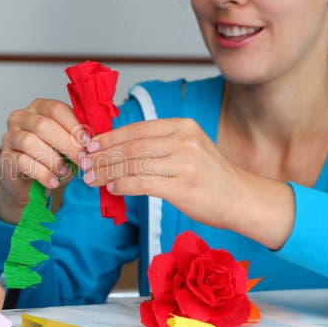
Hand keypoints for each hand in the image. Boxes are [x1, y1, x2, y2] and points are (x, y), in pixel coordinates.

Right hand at [0, 98, 92, 222]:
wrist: (28, 185)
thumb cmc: (51, 160)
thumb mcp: (67, 146)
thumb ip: (77, 139)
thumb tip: (94, 141)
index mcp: (38, 108)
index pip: (56, 109)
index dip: (74, 125)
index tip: (89, 143)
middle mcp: (20, 118)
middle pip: (43, 125)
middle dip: (67, 144)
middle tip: (82, 160)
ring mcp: (9, 137)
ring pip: (30, 142)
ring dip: (53, 159)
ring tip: (65, 172)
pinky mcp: (5, 157)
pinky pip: (22, 162)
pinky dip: (42, 174)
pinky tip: (53, 182)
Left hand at [84, 118, 294, 248]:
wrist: (243, 199)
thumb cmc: (211, 177)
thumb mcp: (189, 149)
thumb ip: (158, 146)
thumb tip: (117, 151)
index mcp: (183, 127)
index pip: (137, 128)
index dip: (109, 137)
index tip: (90, 146)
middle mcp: (183, 140)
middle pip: (132, 146)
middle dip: (103, 156)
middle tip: (84, 165)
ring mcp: (184, 163)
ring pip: (133, 164)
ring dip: (107, 172)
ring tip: (91, 179)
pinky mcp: (183, 187)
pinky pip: (142, 183)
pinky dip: (123, 185)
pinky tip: (112, 188)